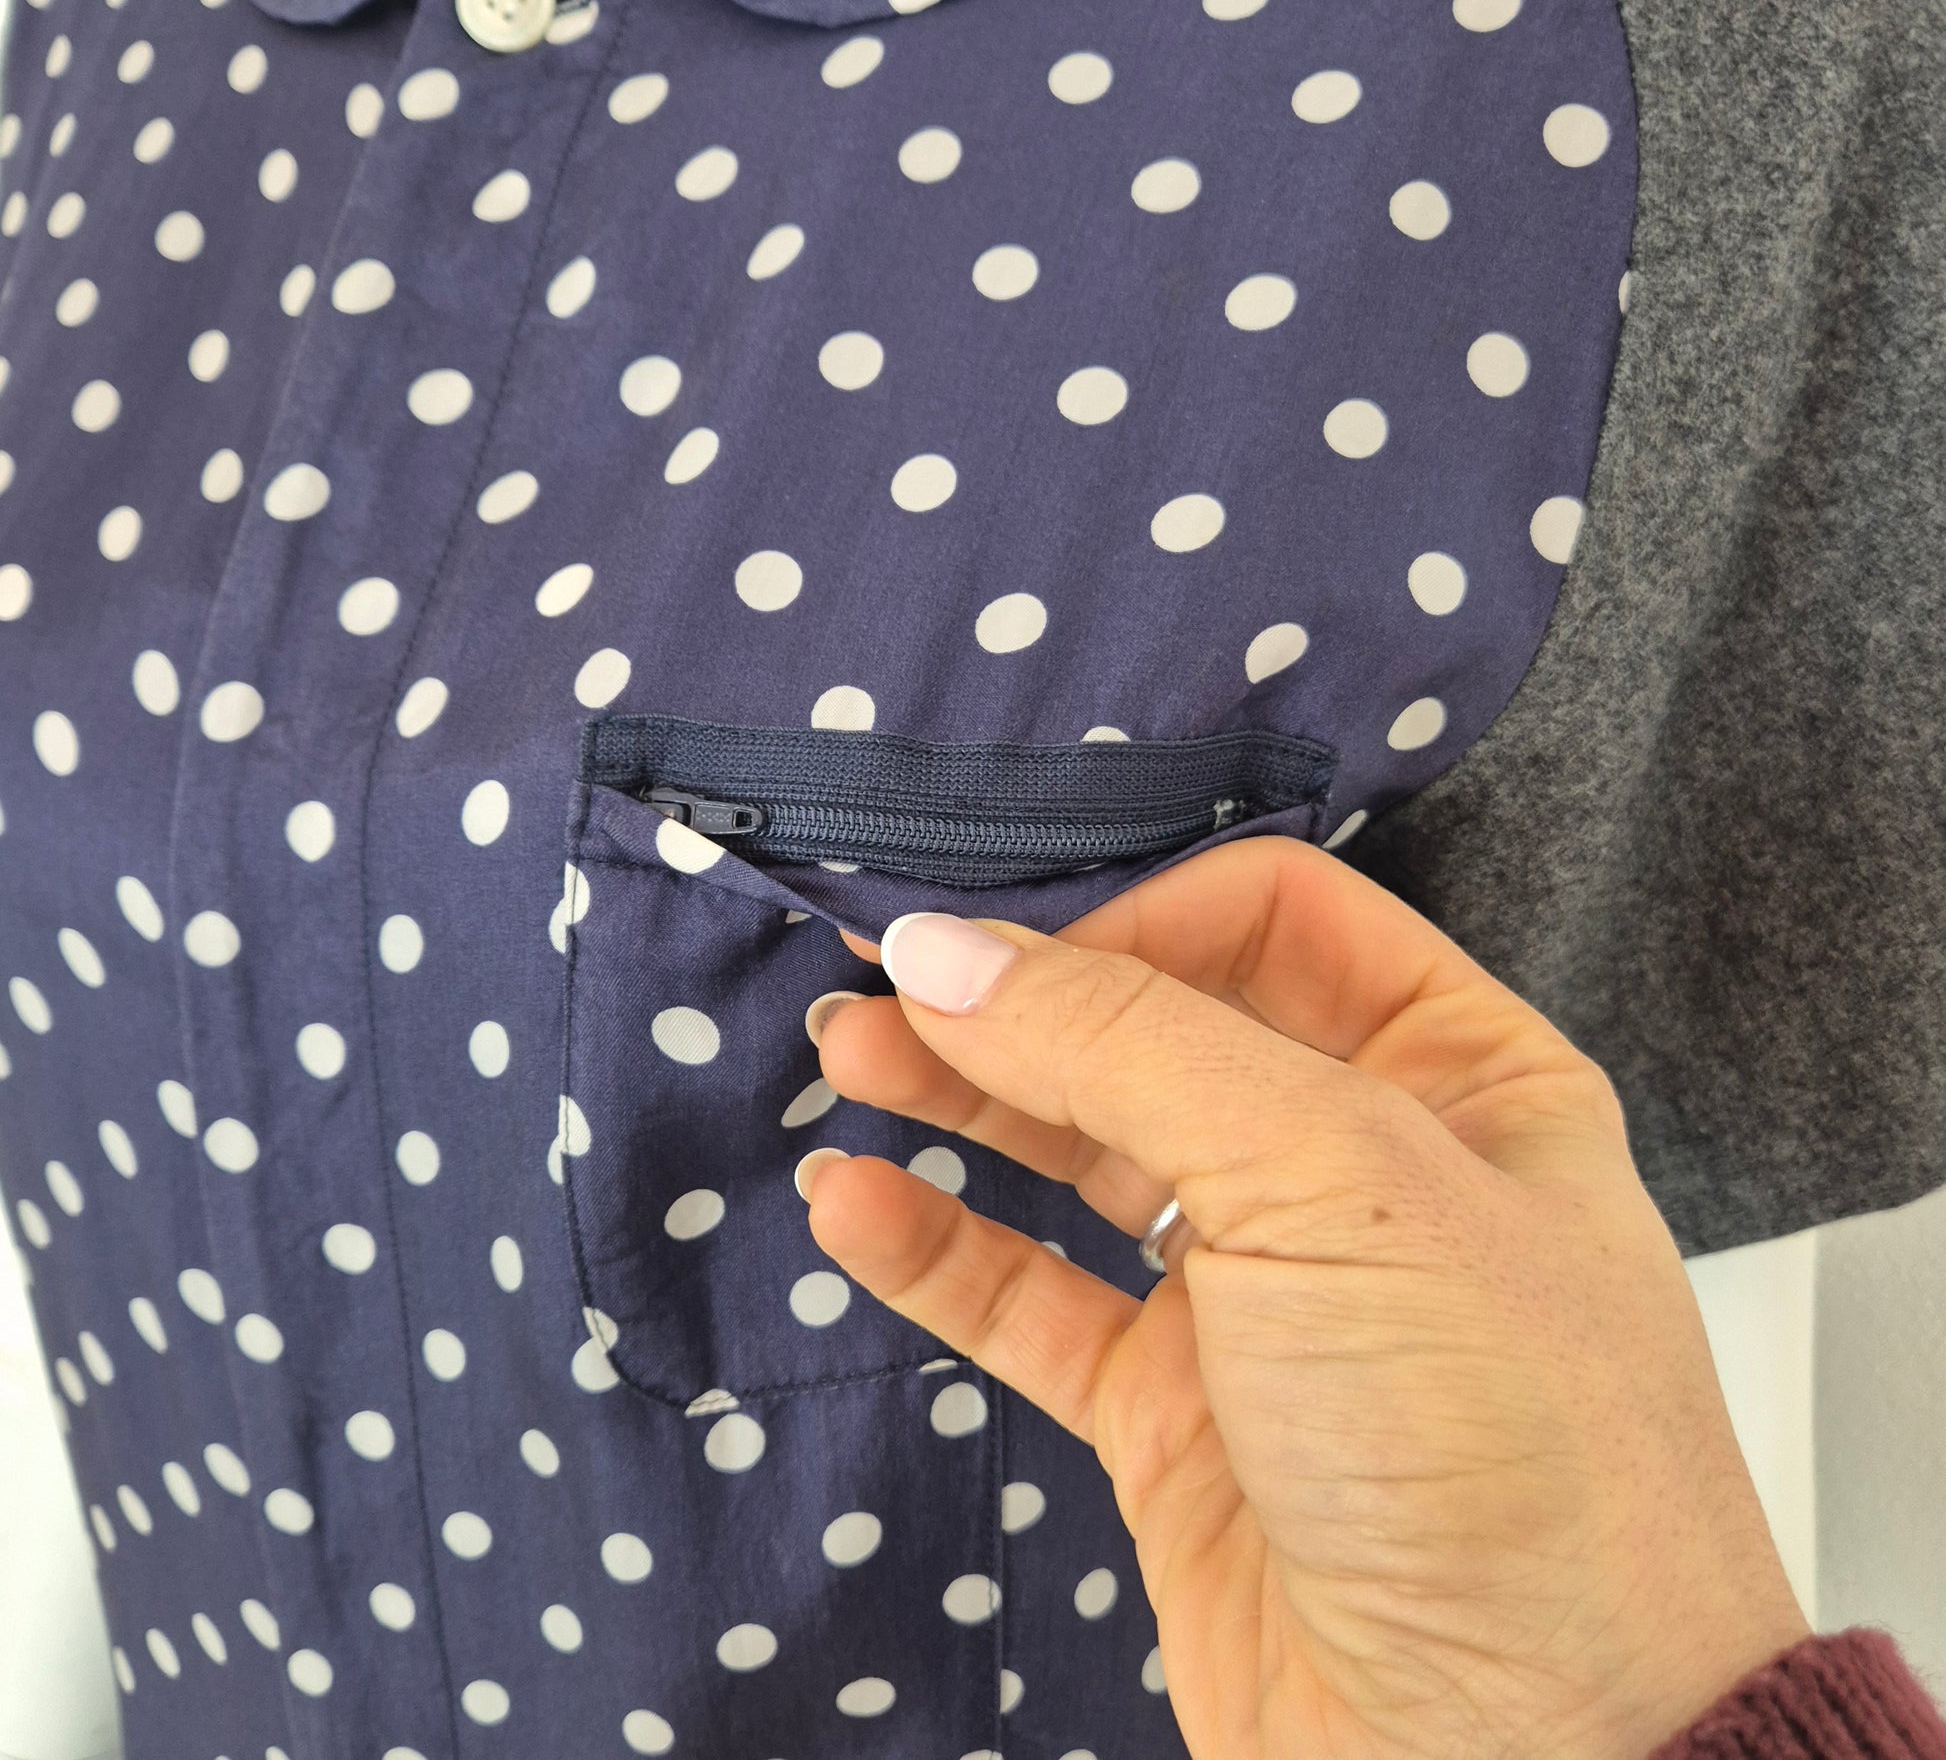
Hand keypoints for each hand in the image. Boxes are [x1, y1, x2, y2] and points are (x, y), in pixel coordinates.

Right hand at [806, 836, 1807, 1759]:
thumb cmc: (1513, 1457)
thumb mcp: (1333, 1180)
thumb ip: (1126, 1046)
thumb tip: (951, 952)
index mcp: (1459, 1075)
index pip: (1276, 921)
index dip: (1135, 912)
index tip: (1011, 944)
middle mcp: (1361, 1173)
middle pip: (1158, 1031)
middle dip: (1019, 1002)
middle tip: (881, 988)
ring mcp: (1263, 1298)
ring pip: (1083, 1159)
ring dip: (962, 1104)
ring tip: (847, 1061)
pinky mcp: (1178, 1421)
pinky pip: (1036, 1305)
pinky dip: (942, 1251)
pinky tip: (858, 1208)